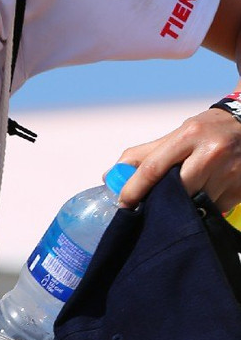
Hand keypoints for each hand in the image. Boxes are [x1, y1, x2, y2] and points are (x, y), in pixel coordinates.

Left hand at [118, 107, 240, 213]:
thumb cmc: (208, 131)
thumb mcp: (179, 134)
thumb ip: (144, 155)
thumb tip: (110, 176)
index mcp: (189, 135)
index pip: (153, 168)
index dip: (134, 189)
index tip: (124, 204)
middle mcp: (211, 152)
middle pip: (175, 191)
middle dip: (161, 202)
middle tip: (153, 206)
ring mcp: (230, 171)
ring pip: (194, 203)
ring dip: (184, 207)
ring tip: (184, 197)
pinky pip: (215, 208)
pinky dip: (205, 207)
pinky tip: (206, 195)